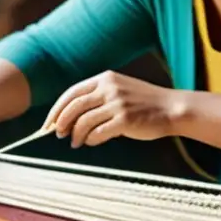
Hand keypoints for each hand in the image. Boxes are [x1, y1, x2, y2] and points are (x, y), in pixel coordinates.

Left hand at [46, 71, 178, 147]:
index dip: (57, 109)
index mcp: (105, 78)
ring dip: (75, 135)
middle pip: (73, 107)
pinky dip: (90, 140)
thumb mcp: (120, 90)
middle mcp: (109, 88)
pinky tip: (91, 142)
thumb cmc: (144, 103)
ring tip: (76, 142)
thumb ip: (97, 97)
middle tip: (58, 134)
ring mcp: (117, 103)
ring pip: (83, 121)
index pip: (71, 93)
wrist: (171, 109)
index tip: (48, 123)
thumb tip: (69, 119)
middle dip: (61, 123)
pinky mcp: (125, 120)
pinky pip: (98, 133)